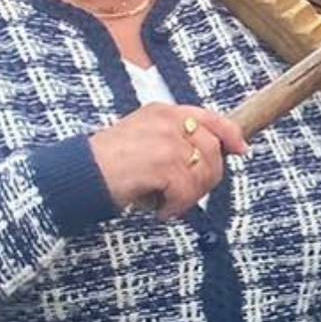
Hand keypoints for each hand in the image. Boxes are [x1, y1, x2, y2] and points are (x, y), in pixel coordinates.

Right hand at [89, 103, 246, 219]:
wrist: (79, 175)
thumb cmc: (108, 164)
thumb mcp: (144, 140)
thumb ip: (176, 140)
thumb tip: (215, 155)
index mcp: (163, 112)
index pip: (210, 117)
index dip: (230, 134)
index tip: (241, 149)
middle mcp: (168, 121)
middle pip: (214, 151)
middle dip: (207, 179)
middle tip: (185, 195)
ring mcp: (166, 141)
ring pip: (204, 173)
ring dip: (190, 196)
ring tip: (168, 203)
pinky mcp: (163, 163)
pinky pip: (187, 191)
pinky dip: (177, 206)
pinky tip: (160, 209)